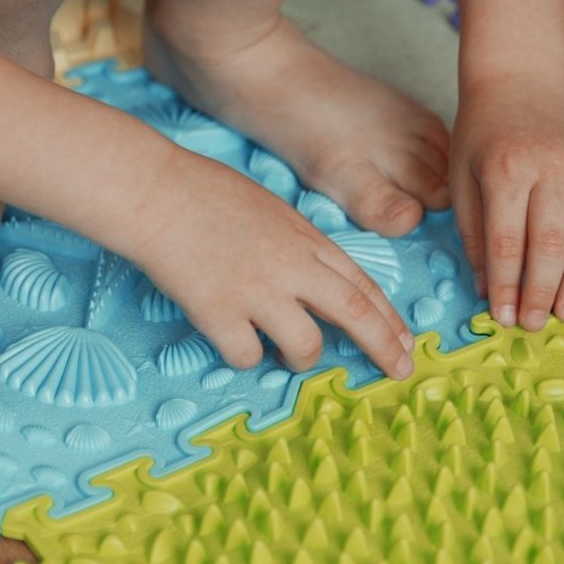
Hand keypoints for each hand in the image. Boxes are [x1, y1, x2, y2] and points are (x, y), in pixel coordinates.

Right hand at [128, 149, 415, 378]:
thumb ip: (300, 247)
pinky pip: (247, 355)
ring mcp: (256, 292)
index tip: (406, 342)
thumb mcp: (272, 211)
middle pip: (355, 314)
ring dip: (304, 360)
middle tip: (401, 372)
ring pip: (306, 346)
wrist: (156, 191)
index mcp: (306, 240)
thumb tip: (317, 283)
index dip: (389, 318)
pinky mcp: (219, 314)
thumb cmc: (206, 193)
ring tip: (290, 358)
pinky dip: (246, 357)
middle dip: (384, 347)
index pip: (362, 284)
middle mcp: (291, 268)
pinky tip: (236, 342)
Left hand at [450, 74, 563, 329]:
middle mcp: (551, 170)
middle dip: (541, 292)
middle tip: (532, 324)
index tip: (501, 317)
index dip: (506, 286)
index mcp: (506, 171)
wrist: (520, 82)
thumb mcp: (461, 181)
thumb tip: (485, 288)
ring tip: (561, 313)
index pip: (507, 243)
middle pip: (551, 245)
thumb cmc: (480, 135)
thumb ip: (473, 235)